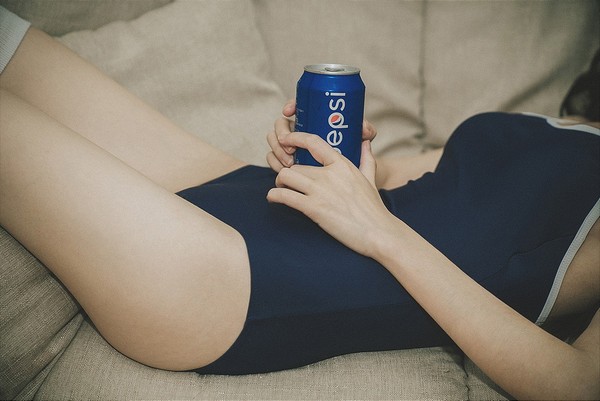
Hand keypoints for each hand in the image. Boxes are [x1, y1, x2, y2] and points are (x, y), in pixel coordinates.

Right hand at [266, 99, 377, 171]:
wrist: (349, 175)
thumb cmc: (353, 152)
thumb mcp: (360, 140)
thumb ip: (366, 131)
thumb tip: (362, 129)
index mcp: (314, 118)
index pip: (298, 105)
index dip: (290, 105)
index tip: (290, 112)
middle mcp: (300, 129)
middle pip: (280, 123)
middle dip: (281, 134)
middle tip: (292, 148)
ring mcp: (291, 145)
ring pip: (274, 141)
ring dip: (276, 150)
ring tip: (289, 163)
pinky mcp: (286, 159)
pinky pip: (272, 158)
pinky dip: (275, 163)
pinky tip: (283, 169)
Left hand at [267, 132, 397, 257]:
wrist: (379, 233)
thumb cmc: (374, 209)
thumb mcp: (370, 179)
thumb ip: (367, 159)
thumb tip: (366, 143)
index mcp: (342, 164)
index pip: (313, 142)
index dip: (295, 138)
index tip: (285, 140)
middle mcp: (329, 174)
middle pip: (295, 166)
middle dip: (288, 174)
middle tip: (287, 183)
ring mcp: (321, 190)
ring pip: (286, 176)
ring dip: (279, 183)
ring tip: (281, 190)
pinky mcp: (314, 208)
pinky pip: (285, 196)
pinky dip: (275, 196)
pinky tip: (274, 198)